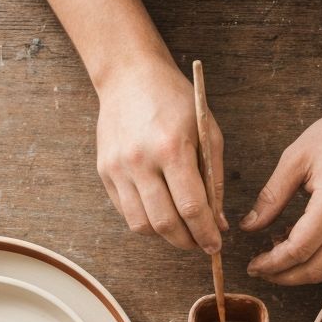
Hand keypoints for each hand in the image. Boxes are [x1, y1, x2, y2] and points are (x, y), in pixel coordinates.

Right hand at [96, 58, 226, 254]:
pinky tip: (161, 212)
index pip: (191, 207)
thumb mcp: (207, 132)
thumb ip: (214, 179)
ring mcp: (118, 168)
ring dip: (165, 236)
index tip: (215, 245)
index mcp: (171, 148)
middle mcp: (140, 160)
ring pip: (142, 225)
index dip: (205, 234)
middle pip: (165, 223)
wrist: (130, 77)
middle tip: (200, 243)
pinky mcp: (104, 172)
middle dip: (187, 241)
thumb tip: (217, 223)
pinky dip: (146, 221)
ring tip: (181, 230)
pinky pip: (126, 213)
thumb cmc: (175, 102)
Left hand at [241, 87, 321, 284]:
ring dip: (300, 274)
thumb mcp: (296, 157)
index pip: (299, 249)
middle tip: (260, 269)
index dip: (272, 263)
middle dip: (283, 276)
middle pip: (314, 269)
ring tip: (277, 257)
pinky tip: (299, 247)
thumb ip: (271, 196)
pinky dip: (318, 263)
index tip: (252, 264)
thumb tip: (248, 227)